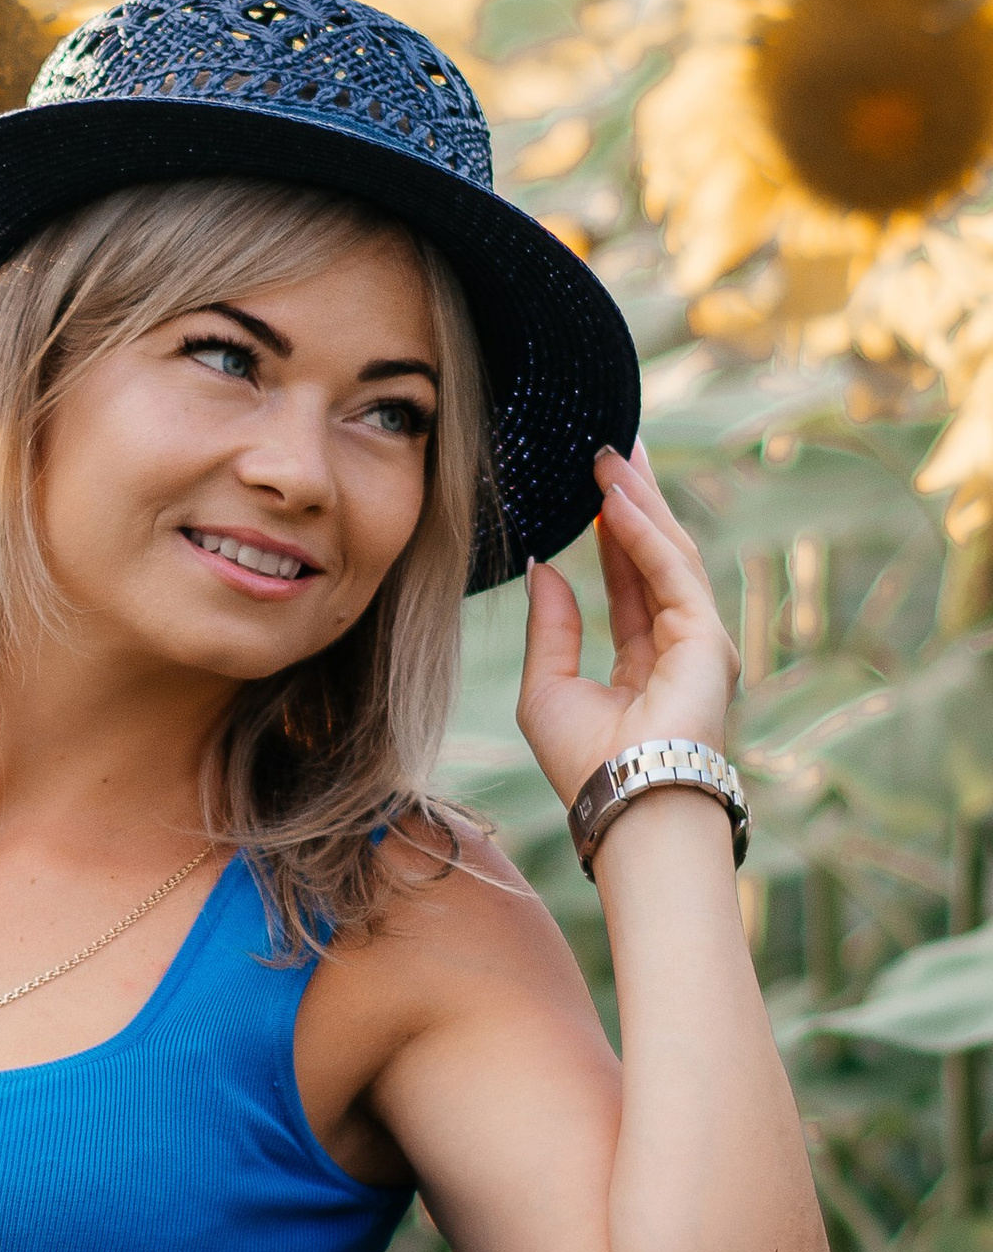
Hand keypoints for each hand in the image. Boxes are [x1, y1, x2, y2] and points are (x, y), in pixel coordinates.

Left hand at [516, 443, 740, 809]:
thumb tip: (544, 567)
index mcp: (644, 664)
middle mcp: (679, 648)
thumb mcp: (548, 687)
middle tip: (615, 447)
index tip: (597, 488)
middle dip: (638, 502)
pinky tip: (619, 499)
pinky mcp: (707, 638)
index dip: (615, 533)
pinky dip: (644, 533)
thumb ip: (551, 626)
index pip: (631, 583)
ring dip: (641, 502)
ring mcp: (699, 642)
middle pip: (658, 557)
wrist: (624, 804)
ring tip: (614, 453)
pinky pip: (671, 572)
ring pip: (669, 554)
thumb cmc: (585, 764)